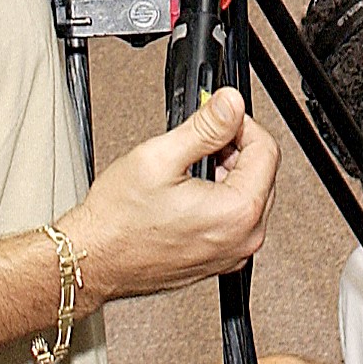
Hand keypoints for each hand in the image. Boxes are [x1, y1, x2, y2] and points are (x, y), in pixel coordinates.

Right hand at [58, 88, 277, 302]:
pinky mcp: (219, 260)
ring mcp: (232, 254)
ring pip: (249, 195)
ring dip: (226, 173)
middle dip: (235, 150)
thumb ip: (206, 126)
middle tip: (199, 142)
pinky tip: (188, 191)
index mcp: (237, 213)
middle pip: (262, 174)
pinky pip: (235, 219)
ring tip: (187, 167)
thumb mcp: (161, 157)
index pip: (267, 151)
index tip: (219, 117)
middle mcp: (243, 239)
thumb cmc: (119, 220)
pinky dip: (219, 198)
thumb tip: (231, 103)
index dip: (242, 124)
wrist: (95, 259)